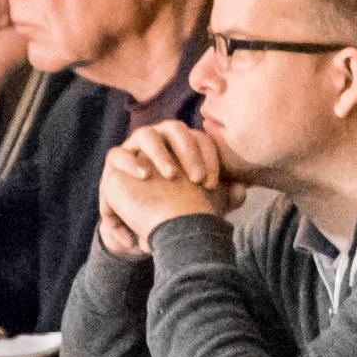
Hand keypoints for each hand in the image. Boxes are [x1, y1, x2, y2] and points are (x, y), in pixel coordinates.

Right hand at [97, 124, 231, 252]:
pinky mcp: (115, 161)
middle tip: (195, 179)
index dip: (209, 159)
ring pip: (146, 134)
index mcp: (185, 143)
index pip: (200, 139)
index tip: (212, 184)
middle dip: (187, 151)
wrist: (152, 227)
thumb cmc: (181, 210)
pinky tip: (144, 176)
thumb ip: (225, 198)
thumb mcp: (205, 207)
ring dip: (159, 152)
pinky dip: (130, 162)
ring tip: (171, 175)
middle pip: (175, 129)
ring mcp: (135, 147)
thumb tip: (240, 190)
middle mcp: (160, 139)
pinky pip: (118, 154)